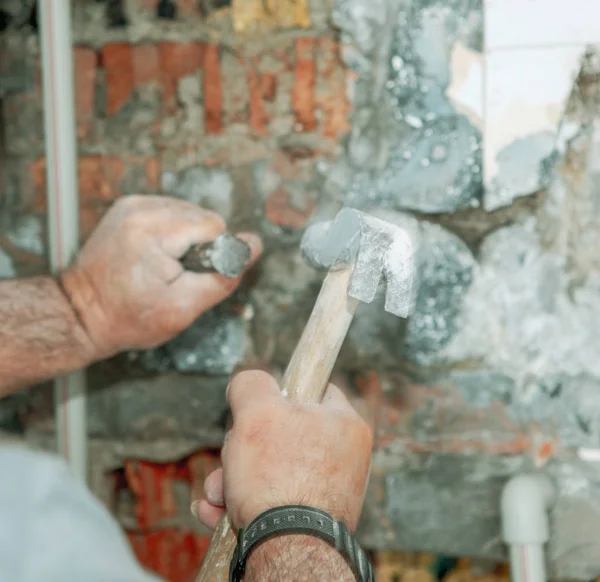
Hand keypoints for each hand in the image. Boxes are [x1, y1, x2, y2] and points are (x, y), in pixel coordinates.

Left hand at [60, 195, 261, 358]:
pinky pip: (170, 212)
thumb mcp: (184, 308)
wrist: (82, 313)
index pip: (213, 226)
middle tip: (174, 275)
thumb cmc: (130, 317)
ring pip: (188, 212)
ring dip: (186, 238)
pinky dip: (172, 232)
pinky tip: (156, 254)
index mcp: (152, 231)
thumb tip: (255, 244)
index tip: (188, 275)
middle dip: (199, 246)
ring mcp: (131, 205)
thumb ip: (224, 275)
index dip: (212, 254)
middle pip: (201, 216)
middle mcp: (140, 209)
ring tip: (162, 266)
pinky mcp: (128, 206)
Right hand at [194, 370, 372, 531]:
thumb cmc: (279, 478)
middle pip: (283, 434)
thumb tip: (248, 383)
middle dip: (244, 448)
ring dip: (234, 480)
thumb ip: (252, 385)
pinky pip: (272, 501)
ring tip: (217, 495)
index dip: (280, 394)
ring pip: (270, 471)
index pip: (315, 391)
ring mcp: (326, 492)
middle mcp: (342, 458)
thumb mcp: (257, 413)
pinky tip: (217, 512)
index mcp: (344, 424)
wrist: (288, 551)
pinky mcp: (310, 521)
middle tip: (230, 459)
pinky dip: (242, 505)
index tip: (258, 408)